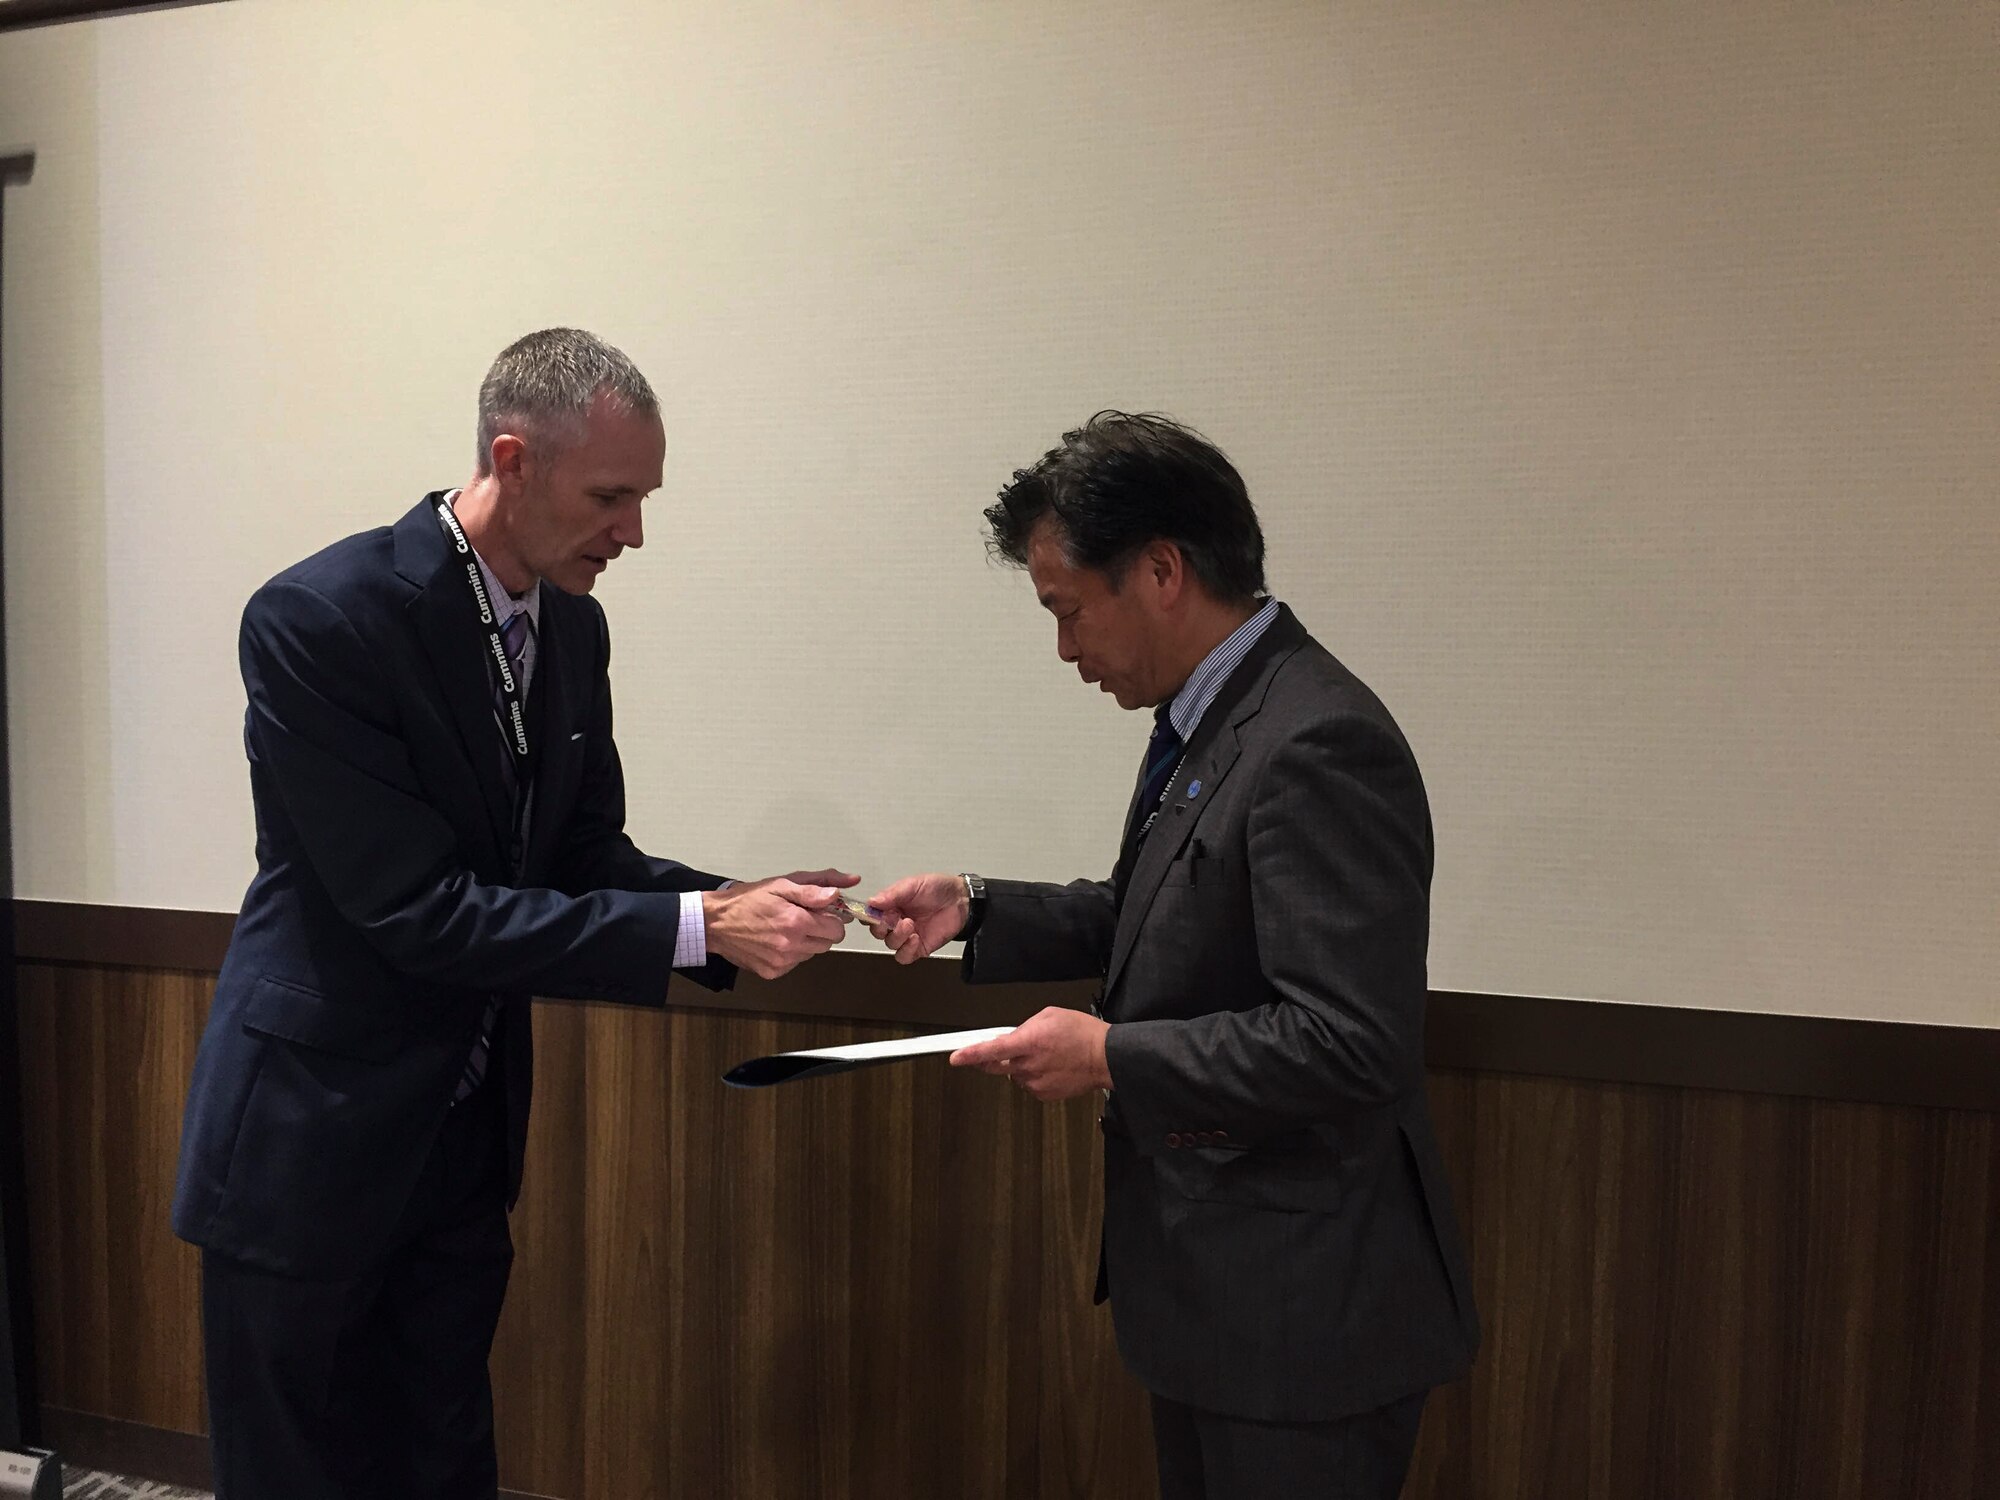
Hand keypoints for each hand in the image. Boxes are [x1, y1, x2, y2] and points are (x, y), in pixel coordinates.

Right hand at [703, 870, 855, 979]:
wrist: (716, 922)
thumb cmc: (748, 900)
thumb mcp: (781, 885)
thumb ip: (815, 888)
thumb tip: (841, 890)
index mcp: (796, 922)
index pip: (837, 929)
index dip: (832, 918)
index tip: (822, 911)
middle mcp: (791, 946)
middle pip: (828, 943)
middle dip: (820, 930)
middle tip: (801, 917)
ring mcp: (781, 962)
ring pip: (812, 953)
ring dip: (806, 941)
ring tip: (784, 927)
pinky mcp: (772, 972)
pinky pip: (794, 963)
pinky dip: (790, 953)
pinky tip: (775, 940)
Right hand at [863, 872, 970, 964]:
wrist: (961, 900)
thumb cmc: (937, 888)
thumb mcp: (912, 885)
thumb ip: (892, 895)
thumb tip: (871, 902)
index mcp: (890, 905)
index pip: (871, 915)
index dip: (869, 916)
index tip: (874, 914)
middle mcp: (896, 921)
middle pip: (877, 932)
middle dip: (882, 927)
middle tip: (892, 919)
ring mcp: (907, 936)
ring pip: (890, 944)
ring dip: (897, 936)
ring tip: (910, 924)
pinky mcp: (918, 948)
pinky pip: (904, 956)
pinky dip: (906, 950)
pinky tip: (915, 938)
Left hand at [950, 1006, 1111, 1101]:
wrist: (1105, 1057)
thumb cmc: (1082, 1034)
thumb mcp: (1050, 1015)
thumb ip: (1024, 1026)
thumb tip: (1011, 1036)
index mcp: (1029, 1042)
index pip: (992, 1050)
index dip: (971, 1055)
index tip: (956, 1057)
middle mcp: (1030, 1065)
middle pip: (996, 1066)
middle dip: (989, 1059)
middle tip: (1000, 1050)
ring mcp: (1036, 1082)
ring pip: (1013, 1074)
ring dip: (1019, 1065)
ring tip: (1043, 1054)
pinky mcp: (1043, 1094)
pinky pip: (1028, 1084)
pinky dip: (1033, 1075)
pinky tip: (1050, 1066)